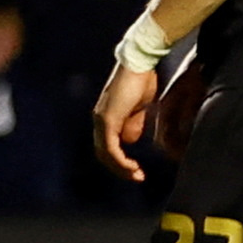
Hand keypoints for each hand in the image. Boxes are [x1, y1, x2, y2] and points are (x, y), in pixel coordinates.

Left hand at [91, 58, 157, 179]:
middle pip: (104, 153)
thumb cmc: (142, 81)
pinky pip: (111, 147)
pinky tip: (132, 166)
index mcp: (107, 116)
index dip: (121, 161)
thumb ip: (134, 124)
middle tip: (137, 177)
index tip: (137, 170)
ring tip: (136, 175)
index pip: (108, 146)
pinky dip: (120, 160)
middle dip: (120, 169)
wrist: (139, 64)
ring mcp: (102, 120)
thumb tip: (130, 140)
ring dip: (121, 168)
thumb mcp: (140, 108)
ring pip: (105, 153)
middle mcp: (99, 119)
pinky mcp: (108, 120)